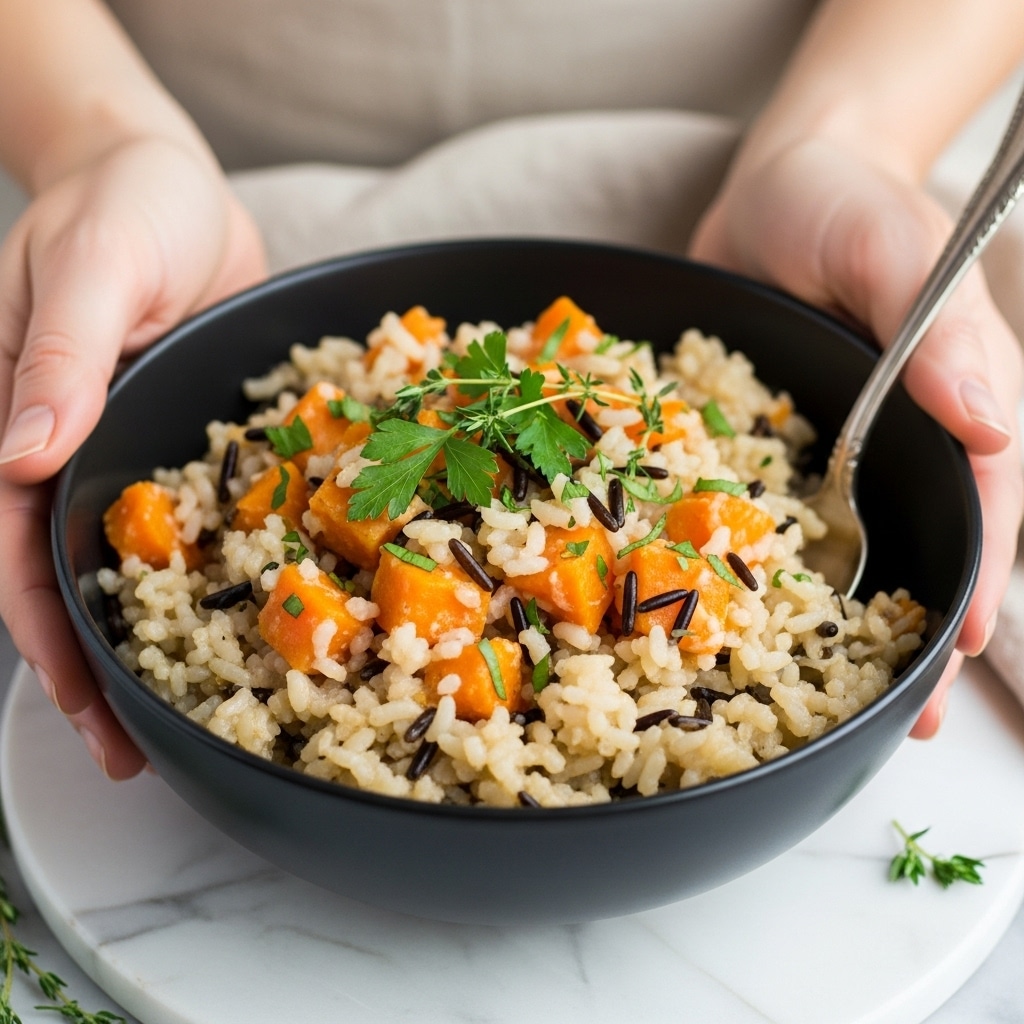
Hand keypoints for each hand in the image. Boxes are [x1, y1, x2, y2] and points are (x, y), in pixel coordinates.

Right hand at [0, 137, 265, 776]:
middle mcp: (71, 447)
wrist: (172, 179)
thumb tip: (21, 449)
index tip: (74, 704)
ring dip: (157, 631)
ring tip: (191, 708)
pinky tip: (246, 611)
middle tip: (134, 750)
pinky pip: (198, 514)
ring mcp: (132, 448)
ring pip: (133, 558)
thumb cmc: (122, 202)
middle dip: (94, 663)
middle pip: (69, 575)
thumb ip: (59, 352)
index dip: (40, 631)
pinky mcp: (189, 438)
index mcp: (22, 416)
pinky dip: (215, 565)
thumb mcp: (94, 264)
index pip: (14, 547)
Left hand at [690, 138, 1022, 736]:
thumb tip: (992, 420)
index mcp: (948, 397)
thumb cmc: (843, 200)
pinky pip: (764, 513)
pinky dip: (757, 565)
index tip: (963, 653)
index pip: (984, 502)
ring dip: (838, 618)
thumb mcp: (892, 244)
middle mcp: (896, 435)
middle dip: (915, 628)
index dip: (979, 580)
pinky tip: (732, 615)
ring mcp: (832, 446)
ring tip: (823, 697)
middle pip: (922, 541)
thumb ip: (936, 326)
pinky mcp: (765, 443)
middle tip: (899, 714)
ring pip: (847, 542)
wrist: (768, 183)